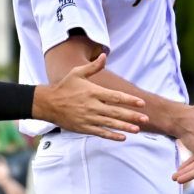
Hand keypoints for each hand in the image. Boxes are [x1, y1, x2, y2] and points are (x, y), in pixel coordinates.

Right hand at [34, 54, 148, 138]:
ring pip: (110, 124)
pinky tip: (123, 137)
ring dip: (125, 127)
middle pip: (116, 112)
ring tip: (138, 129)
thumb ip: (93, 67)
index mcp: (93, 92)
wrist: (48, 103)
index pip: (116, 97)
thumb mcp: (77, 73)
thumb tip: (104, 56)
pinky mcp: (84, 127)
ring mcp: (88, 118)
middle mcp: (92, 106)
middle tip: (146, 118)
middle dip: (132, 115)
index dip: (130, 100)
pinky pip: (100, 133)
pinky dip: (112, 135)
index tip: (142, 103)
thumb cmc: (65, 87)